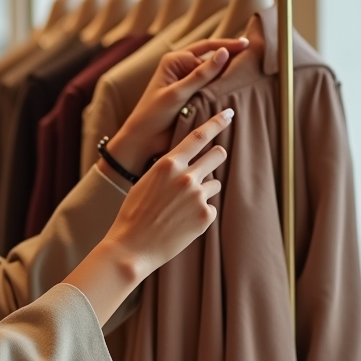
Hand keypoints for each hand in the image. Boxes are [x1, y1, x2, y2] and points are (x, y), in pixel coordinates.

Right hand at [66, 110, 232, 324]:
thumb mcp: (146, 181)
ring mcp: (197, 197)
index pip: (198, 136)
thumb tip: (188, 164)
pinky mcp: (204, 217)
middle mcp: (186, 177)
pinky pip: (210, 208)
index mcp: (168, 164)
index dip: (216, 123)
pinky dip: (200, 214)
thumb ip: (169, 169)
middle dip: (216, 156)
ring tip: (181, 207)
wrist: (132, 247)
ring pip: (214, 184)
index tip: (228, 114)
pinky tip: (182, 223)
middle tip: (213, 158)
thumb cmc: (134, 213)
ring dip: (204, 191)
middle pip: (217, 155)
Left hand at [103, 37, 248, 178]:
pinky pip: (213, 89)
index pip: (207, 49)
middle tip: (255, 54)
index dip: (228, 46)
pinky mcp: (194, 97)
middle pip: (213, 58)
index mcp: (175, 60)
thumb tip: (224, 52)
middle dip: (232, 56)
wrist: (144, 140)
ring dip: (229, 73)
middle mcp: (182, 68)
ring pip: (215, 74)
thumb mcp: (178, 93)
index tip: (248, 45)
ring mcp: (189, 83)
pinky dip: (224, 88)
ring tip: (252, 70)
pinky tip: (239, 89)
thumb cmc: (153, 114)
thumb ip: (201, 74)